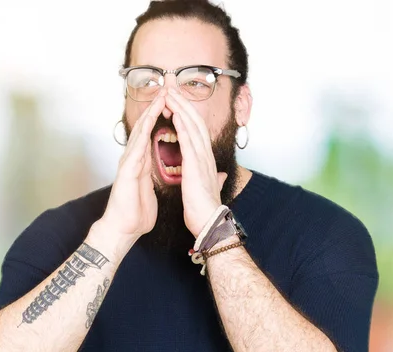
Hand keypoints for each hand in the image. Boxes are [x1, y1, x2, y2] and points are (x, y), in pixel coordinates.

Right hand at [100, 92, 165, 246]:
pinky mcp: (126, 172)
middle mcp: (134, 158)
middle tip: (166, 90)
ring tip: (159, 98)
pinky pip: (135, 148)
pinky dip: (142, 134)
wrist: (124, 229)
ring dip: (149, 115)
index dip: (162, 118)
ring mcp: (129, 163)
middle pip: (145, 128)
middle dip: (156, 109)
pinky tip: (148, 123)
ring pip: (139, 133)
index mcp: (142, 162)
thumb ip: (157, 177)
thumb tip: (164, 172)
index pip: (152, 134)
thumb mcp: (153, 189)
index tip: (173, 103)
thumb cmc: (137, 212)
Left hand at [166, 87, 227, 237]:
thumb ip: (216, 179)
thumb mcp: (211, 188)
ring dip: (182, 109)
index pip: (198, 130)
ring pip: (193, 127)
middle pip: (196, 122)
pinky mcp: (195, 166)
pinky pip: (188, 141)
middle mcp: (206, 155)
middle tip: (172, 89)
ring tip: (171, 94)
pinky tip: (175, 114)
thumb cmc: (206, 208)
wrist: (209, 221)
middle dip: (184, 104)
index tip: (178, 101)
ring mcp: (202, 159)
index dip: (189, 114)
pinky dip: (182, 126)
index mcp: (206, 159)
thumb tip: (221, 176)